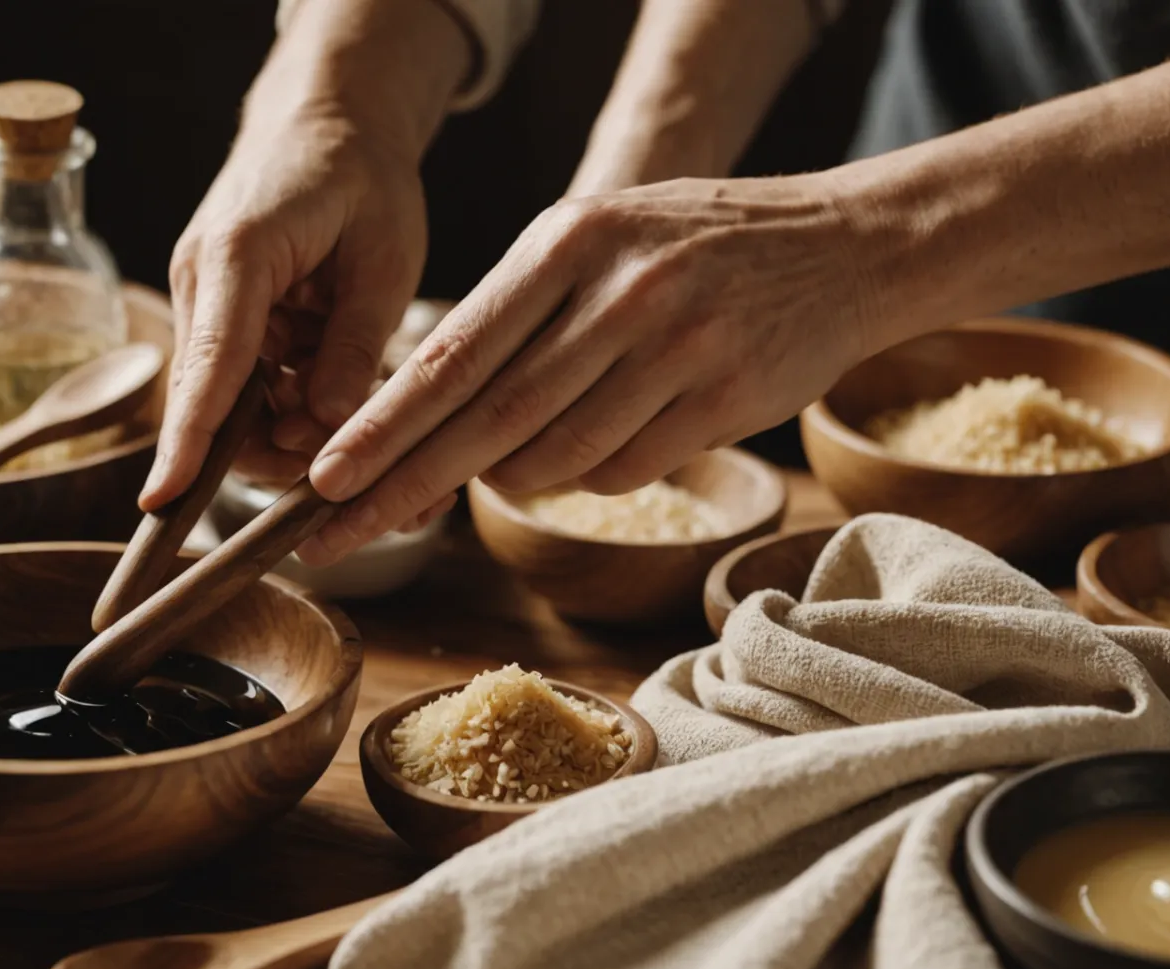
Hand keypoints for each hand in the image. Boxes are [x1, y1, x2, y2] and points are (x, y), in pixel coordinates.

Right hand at [141, 116, 426, 509]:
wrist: (327, 119)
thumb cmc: (361, 174)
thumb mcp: (383, 257)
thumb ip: (355, 343)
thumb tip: (331, 426)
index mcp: (239, 256)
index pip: (210, 366)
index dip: (188, 440)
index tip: (163, 498)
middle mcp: (203, 280)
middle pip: (215, 401)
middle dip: (272, 452)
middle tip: (344, 470)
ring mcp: (206, 298)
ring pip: (234, 401)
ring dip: (289, 428)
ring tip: (354, 422)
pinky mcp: (222, 312)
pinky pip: (248, 380)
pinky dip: (291, 400)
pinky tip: (334, 394)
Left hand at [297, 176, 876, 562]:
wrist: (845, 246)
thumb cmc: (697, 246)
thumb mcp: (601, 236)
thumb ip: (522, 312)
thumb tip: (436, 422)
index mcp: (569, 241)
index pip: (453, 352)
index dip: (382, 424)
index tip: (325, 474)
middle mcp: (619, 292)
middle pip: (488, 419)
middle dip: (403, 484)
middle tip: (335, 531)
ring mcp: (677, 349)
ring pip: (554, 458)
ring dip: (510, 479)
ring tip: (500, 469)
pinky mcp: (724, 402)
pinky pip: (621, 471)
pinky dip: (588, 475)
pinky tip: (598, 443)